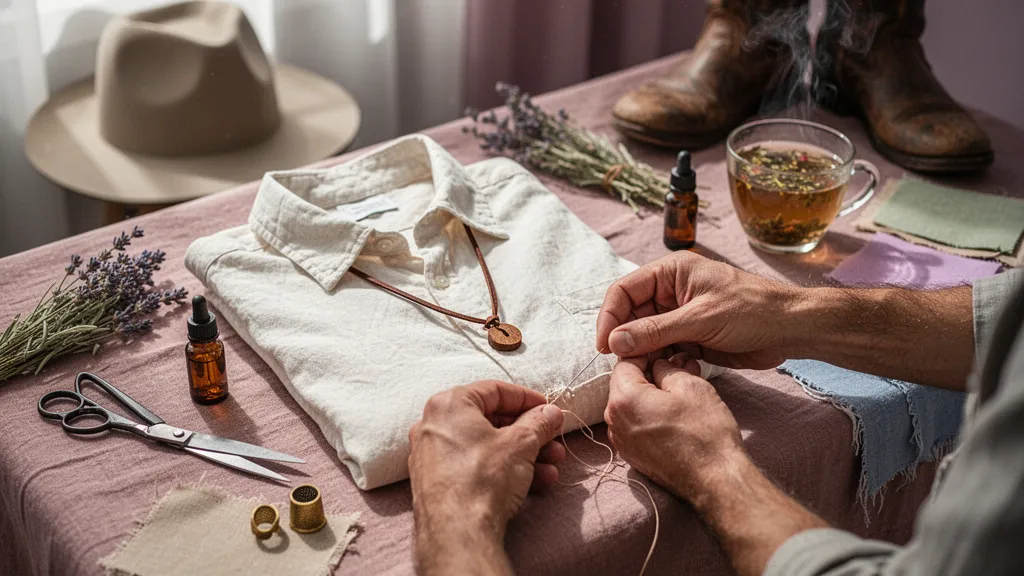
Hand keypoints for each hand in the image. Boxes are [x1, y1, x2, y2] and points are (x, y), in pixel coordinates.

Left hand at [409, 380, 564, 574]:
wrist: (457, 534)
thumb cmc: (482, 479)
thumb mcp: (521, 444)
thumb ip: (538, 423)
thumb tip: (550, 414)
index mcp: (449, 404)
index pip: (495, 391)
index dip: (527, 399)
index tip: (548, 410)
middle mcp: (434, 425)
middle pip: (492, 421)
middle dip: (529, 433)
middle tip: (553, 441)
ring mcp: (432, 456)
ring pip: (487, 447)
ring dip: (523, 455)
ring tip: (552, 468)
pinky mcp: (437, 483)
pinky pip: (475, 467)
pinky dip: (503, 471)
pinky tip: (534, 484)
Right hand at [596, 251, 801, 369]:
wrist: (790, 329)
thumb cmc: (751, 310)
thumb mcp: (700, 319)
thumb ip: (655, 331)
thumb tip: (614, 342)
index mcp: (670, 273)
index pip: (624, 290)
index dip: (610, 316)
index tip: (605, 345)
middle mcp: (670, 292)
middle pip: (631, 315)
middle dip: (625, 338)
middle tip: (624, 364)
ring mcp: (679, 315)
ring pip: (644, 335)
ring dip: (642, 353)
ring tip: (645, 370)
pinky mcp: (689, 337)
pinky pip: (662, 349)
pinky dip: (658, 361)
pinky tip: (663, 372)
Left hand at [604, 353, 744, 502]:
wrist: (716, 481)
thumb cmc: (705, 433)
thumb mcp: (690, 386)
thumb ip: (666, 367)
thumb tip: (659, 363)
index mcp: (624, 399)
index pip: (626, 361)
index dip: (648, 352)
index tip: (667, 352)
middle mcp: (614, 421)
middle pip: (625, 383)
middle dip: (649, 374)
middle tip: (679, 370)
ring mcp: (622, 441)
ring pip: (631, 404)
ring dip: (650, 395)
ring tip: (681, 392)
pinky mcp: (633, 456)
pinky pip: (635, 424)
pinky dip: (650, 414)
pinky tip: (675, 415)